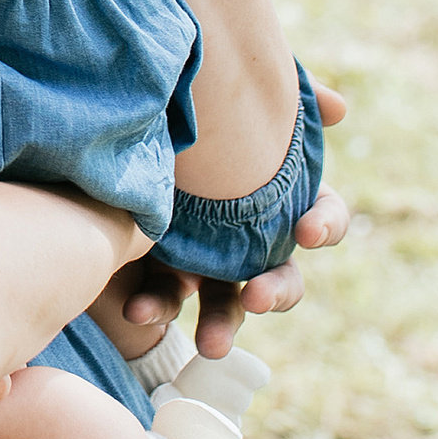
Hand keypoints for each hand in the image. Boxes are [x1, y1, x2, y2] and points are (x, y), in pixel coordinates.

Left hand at [91, 85, 351, 361]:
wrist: (96, 129)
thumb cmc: (178, 106)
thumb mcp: (221, 95)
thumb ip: (277, 98)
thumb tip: (340, 106)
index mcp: (274, 196)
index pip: (322, 214)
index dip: (324, 225)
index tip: (307, 231)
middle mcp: (244, 238)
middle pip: (281, 275)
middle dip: (277, 291)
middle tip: (258, 297)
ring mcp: (201, 262)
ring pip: (225, 304)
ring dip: (223, 324)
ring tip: (211, 344)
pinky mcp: (156, 275)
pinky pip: (162, 301)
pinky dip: (155, 308)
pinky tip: (138, 309)